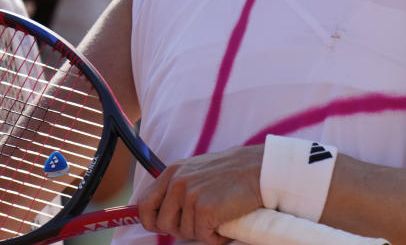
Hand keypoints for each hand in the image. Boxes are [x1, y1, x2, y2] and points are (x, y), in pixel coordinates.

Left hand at [137, 144, 264, 244]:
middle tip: (200, 222)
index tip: (164, 225)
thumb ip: (179, 187)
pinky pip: (202, 236)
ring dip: (202, 231)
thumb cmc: (234, 172)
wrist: (261, 168)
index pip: (144, 204)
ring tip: (219, 216)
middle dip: (180, 229)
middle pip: (161, 223)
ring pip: (184, 232)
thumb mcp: (198, 170)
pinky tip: (226, 221)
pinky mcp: (205, 209)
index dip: (152, 220)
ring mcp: (190, 195)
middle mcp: (177, 182)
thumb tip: (163, 213)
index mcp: (173, 172)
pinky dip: (216, 236)